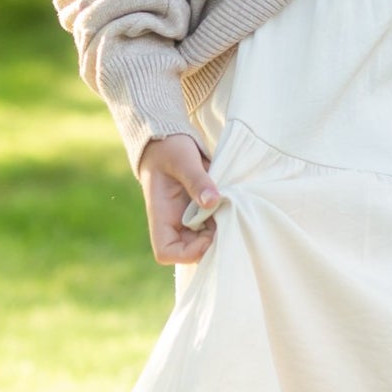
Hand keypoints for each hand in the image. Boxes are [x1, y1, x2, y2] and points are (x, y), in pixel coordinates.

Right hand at [138, 132, 222, 265]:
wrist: (167, 139)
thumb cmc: (169, 148)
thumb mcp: (183, 160)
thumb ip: (197, 181)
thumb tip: (213, 202)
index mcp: (161, 215)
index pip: (165, 253)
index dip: (187, 253)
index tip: (207, 234)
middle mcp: (172, 222)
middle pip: (189, 251)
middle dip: (209, 242)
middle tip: (225, 220)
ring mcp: (186, 218)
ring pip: (203, 240)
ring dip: (219, 231)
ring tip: (229, 209)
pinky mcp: (199, 210)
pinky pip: (211, 225)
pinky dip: (222, 220)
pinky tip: (230, 205)